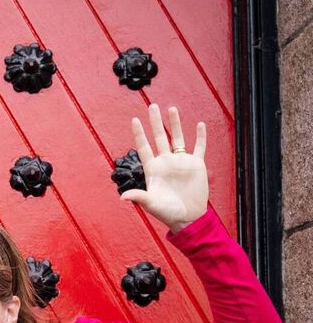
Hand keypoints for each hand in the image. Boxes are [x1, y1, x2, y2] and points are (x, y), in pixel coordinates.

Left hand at [122, 103, 208, 232]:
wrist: (188, 217)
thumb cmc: (167, 212)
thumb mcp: (151, 204)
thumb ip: (138, 197)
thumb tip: (122, 198)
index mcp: (153, 169)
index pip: (144, 147)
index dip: (139, 134)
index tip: (134, 120)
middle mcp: (166, 162)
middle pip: (159, 137)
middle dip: (155, 122)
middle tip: (152, 106)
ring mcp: (181, 162)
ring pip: (177, 138)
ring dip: (175, 124)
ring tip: (172, 108)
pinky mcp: (196, 165)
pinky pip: (199, 147)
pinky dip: (200, 136)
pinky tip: (199, 124)